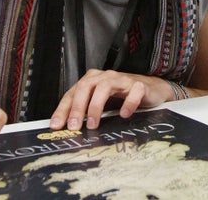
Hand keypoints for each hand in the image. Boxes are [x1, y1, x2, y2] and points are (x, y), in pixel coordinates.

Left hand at [49, 69, 174, 130]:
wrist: (151, 89)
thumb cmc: (122, 97)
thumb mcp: (101, 103)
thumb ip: (86, 111)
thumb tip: (68, 129)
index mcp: (92, 80)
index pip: (73, 92)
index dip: (63, 109)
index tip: (56, 125)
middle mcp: (105, 77)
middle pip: (86, 87)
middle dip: (77, 107)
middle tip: (73, 126)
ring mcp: (122, 80)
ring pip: (105, 87)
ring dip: (96, 106)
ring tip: (92, 124)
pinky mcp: (138, 85)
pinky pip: (132, 92)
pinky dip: (127, 103)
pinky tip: (124, 115)